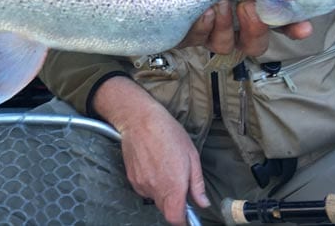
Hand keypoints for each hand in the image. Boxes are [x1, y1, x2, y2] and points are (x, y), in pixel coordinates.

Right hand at [92, 77, 209, 224]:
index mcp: (173, 185)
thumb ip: (197, 183)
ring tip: (165, 169)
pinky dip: (151, 184)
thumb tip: (202, 202)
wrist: (139, 119)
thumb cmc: (167, 132)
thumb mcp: (191, 155)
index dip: (183, 220)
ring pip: (154, 199)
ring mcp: (141, 183)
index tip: (187, 214)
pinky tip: (153, 165)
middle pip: (165, 210)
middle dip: (174, 204)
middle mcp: (155, 188)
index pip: (175, 218)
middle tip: (179, 185)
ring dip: (162, 192)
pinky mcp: (132, 177)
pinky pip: (144, 189)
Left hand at [178, 0, 312, 56]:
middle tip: (249, 6)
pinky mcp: (183, 33)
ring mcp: (206, 31)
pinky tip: (203, 13)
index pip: (278, 24)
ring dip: (227, 27)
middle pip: (253, 44)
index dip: (292, 29)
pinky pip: (194, 39)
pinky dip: (202, 28)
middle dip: (256, 29)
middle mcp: (230, 25)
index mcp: (247, 9)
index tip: (303, 28)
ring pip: (224, 45)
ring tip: (221, 5)